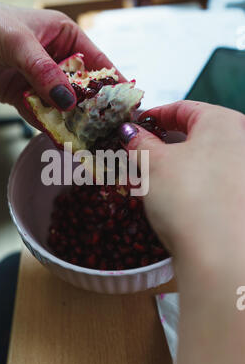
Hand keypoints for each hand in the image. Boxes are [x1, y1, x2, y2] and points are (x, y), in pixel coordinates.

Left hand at [0, 0, 121, 128]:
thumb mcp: (18, 43)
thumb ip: (44, 72)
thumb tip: (67, 101)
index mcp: (64, 36)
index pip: (96, 61)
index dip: (112, 82)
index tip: (126, 103)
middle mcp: (57, 58)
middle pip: (82, 88)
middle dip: (93, 109)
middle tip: (108, 130)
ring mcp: (41, 80)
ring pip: (63, 105)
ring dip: (73, 122)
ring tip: (89, 141)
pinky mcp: (24, 97)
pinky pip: (42, 115)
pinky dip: (50, 127)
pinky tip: (62, 140)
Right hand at [119, 101, 244, 363]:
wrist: (222, 255)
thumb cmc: (189, 197)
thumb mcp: (154, 164)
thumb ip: (139, 142)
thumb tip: (129, 132)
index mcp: (223, 122)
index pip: (183, 108)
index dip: (153, 115)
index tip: (133, 126)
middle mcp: (241, 142)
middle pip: (194, 134)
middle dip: (161, 144)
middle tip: (136, 154)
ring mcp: (242, 172)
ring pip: (201, 159)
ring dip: (172, 165)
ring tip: (147, 178)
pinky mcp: (238, 198)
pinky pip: (209, 180)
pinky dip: (188, 183)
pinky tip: (170, 197)